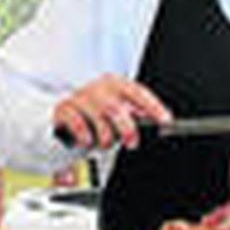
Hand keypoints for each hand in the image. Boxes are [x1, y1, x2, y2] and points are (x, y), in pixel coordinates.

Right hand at [52, 75, 171, 149]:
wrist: (65, 114)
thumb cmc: (98, 115)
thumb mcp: (119, 113)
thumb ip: (137, 116)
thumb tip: (161, 122)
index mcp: (116, 85)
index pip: (138, 93)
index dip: (153, 107)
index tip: (166, 121)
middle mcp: (98, 89)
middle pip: (115, 107)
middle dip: (126, 128)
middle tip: (131, 143)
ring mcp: (80, 97)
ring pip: (98, 115)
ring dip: (104, 135)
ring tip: (105, 144)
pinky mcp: (64, 109)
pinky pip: (76, 122)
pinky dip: (84, 136)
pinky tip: (87, 142)